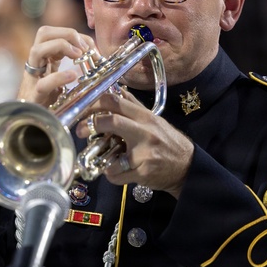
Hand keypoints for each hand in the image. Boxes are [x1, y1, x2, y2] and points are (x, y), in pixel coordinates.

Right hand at [17, 26, 94, 105]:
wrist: (34, 125)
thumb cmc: (51, 104)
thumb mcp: (64, 81)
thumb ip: (74, 69)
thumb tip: (96, 57)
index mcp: (44, 59)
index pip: (55, 33)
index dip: (75, 35)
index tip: (92, 47)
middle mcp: (36, 65)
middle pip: (43, 33)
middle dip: (67, 33)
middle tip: (84, 48)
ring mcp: (32, 80)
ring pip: (36, 50)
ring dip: (61, 46)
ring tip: (79, 56)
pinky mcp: (34, 98)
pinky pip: (43, 84)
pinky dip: (60, 77)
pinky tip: (73, 76)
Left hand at [74, 90, 193, 198]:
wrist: (187, 166)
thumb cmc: (168, 142)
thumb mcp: (154, 120)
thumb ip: (134, 107)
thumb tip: (118, 90)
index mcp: (145, 117)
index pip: (116, 101)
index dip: (94, 103)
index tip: (80, 109)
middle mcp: (145, 132)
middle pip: (112, 121)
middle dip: (90, 124)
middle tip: (79, 131)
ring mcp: (144, 153)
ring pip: (111, 155)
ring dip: (101, 159)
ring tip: (105, 159)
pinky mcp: (143, 172)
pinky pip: (116, 175)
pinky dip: (111, 175)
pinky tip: (117, 172)